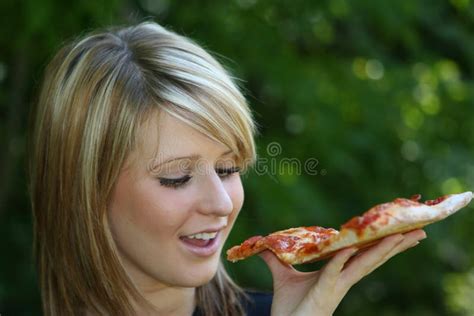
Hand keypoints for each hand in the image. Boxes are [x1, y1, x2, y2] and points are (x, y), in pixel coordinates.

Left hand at [259, 229, 426, 315]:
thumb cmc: (289, 307)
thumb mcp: (282, 275)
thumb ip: (276, 259)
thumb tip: (265, 245)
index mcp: (337, 273)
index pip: (363, 254)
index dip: (379, 243)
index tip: (397, 230)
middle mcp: (342, 279)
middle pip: (372, 257)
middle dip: (395, 244)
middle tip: (418, 231)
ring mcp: (336, 286)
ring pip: (363, 264)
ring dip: (382, 249)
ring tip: (402, 235)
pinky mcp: (324, 292)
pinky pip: (334, 271)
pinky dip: (342, 259)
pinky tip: (350, 247)